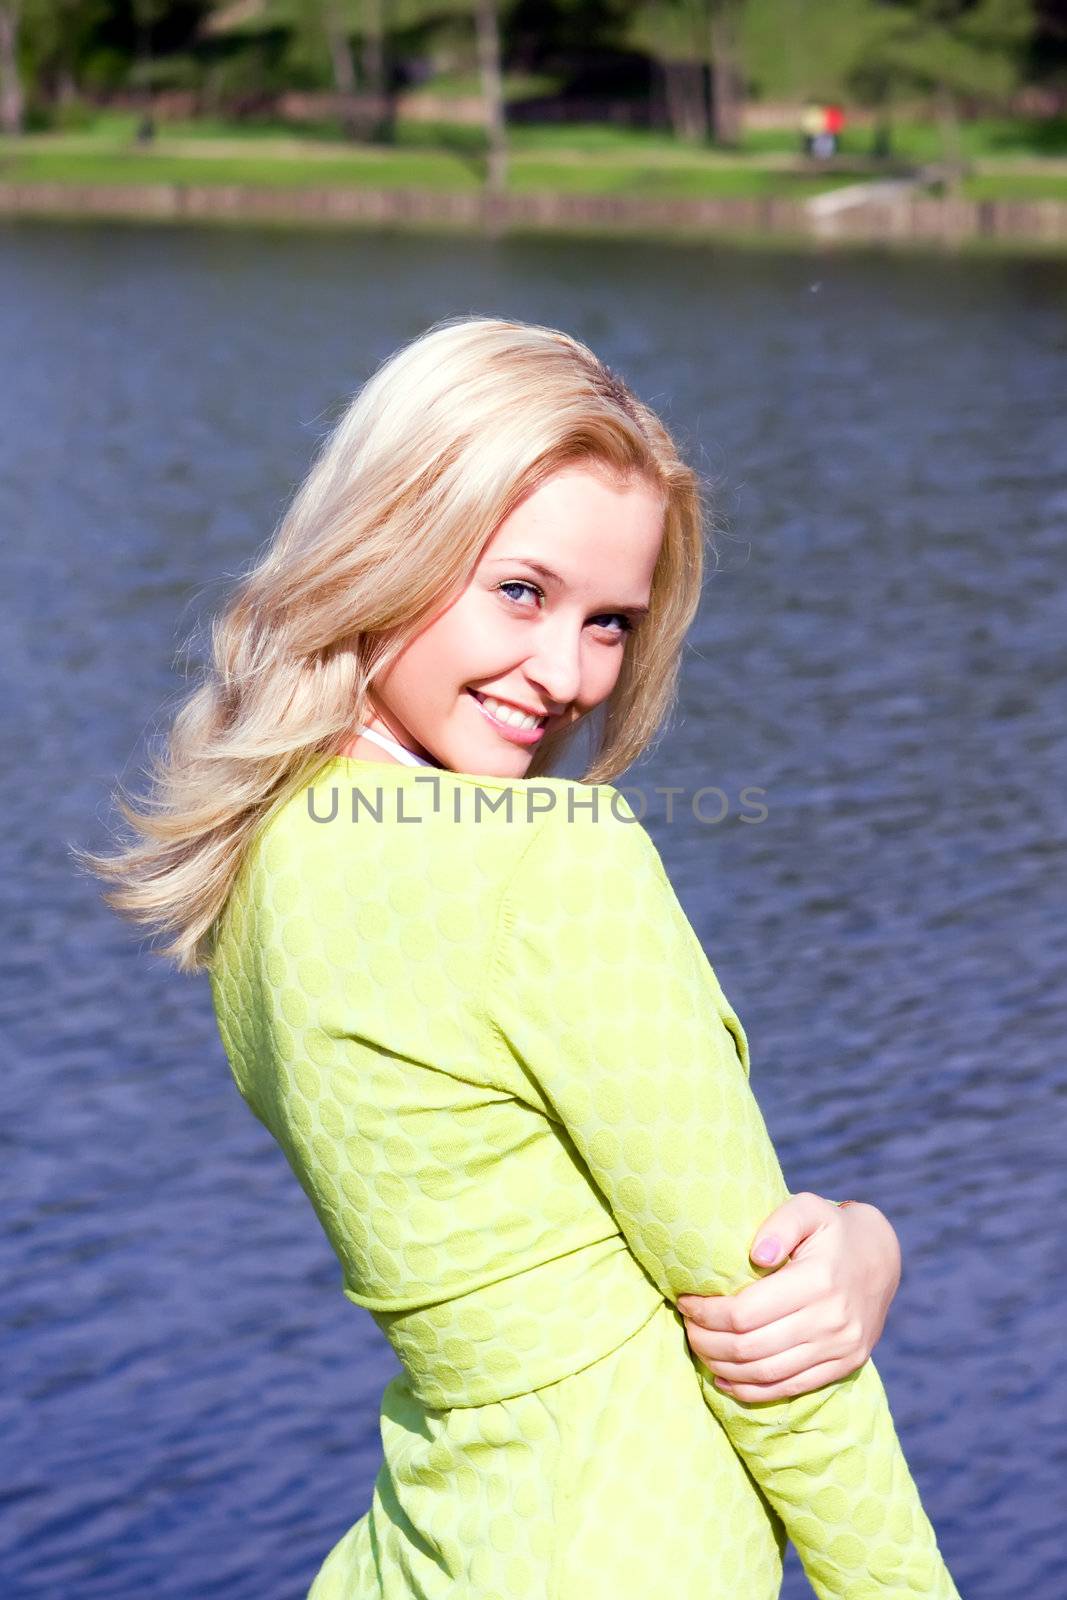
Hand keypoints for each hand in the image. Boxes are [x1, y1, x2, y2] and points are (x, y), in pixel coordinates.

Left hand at [676, 1192, 901, 1401]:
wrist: (880, 1258)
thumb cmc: (831, 1229)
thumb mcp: (808, 1208)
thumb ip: (781, 1223)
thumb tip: (759, 1256)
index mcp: (818, 1280)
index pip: (745, 1312)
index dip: (707, 1313)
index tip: (685, 1301)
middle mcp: (832, 1319)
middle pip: (751, 1347)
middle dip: (707, 1341)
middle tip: (687, 1327)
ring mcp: (841, 1348)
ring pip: (767, 1373)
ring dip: (723, 1367)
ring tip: (700, 1348)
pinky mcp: (845, 1365)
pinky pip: (790, 1387)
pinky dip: (752, 1389)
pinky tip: (725, 1378)